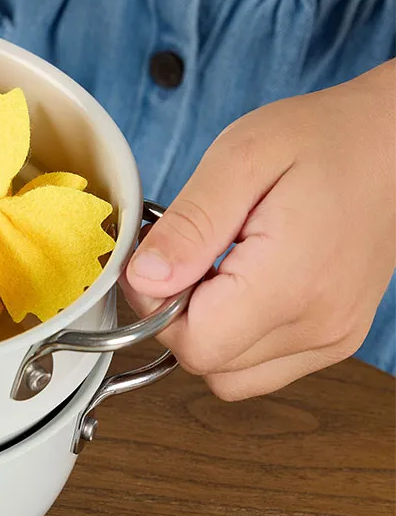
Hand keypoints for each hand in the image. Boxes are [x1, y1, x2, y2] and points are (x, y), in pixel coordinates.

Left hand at [123, 61, 395, 399]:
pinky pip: (261, 368)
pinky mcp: (334, 341)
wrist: (395, 143)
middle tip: (191, 257)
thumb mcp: (239, 160)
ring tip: (220, 270)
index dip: (157, 308)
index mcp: (291, 284)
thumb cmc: (323, 140)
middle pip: (207, 364)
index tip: (162, 261)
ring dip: (206, 332)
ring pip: (231, 375)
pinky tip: (242, 287)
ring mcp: (331, 339)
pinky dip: (237, 339)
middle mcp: (318, 326)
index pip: (195, 345)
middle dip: (177, 318)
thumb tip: (144, 280)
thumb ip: (188, 227)